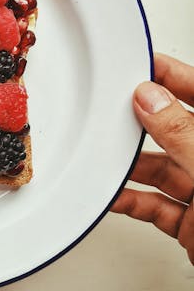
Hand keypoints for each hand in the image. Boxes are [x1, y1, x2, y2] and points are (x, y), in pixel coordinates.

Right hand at [111, 53, 193, 263]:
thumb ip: (182, 134)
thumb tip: (151, 99)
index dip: (174, 76)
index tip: (142, 65)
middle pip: (177, 132)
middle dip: (143, 123)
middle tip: (115, 110)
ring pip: (163, 170)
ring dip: (132, 166)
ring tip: (106, 156)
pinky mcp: (193, 225)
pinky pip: (156, 206)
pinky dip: (133, 202)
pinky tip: (114, 195)